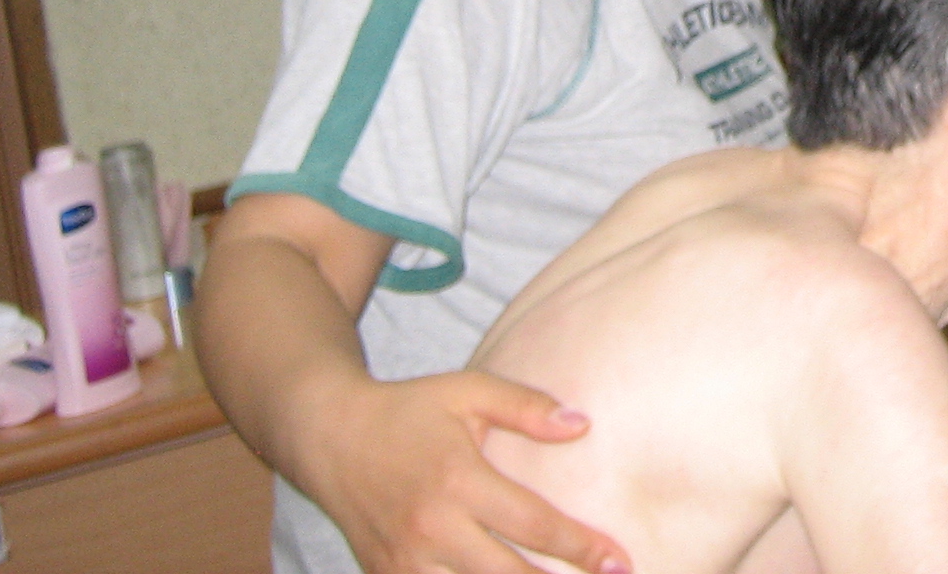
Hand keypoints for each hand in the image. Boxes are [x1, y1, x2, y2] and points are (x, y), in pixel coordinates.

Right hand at [297, 367, 627, 573]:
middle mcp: (431, 528)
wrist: (328, 437)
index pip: (532, 524)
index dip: (580, 547)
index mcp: (458, 480)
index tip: (619, 561)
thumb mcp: (467, 391)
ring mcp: (404, 561)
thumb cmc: (408, 411)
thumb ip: (525, 406)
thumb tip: (581, 425)